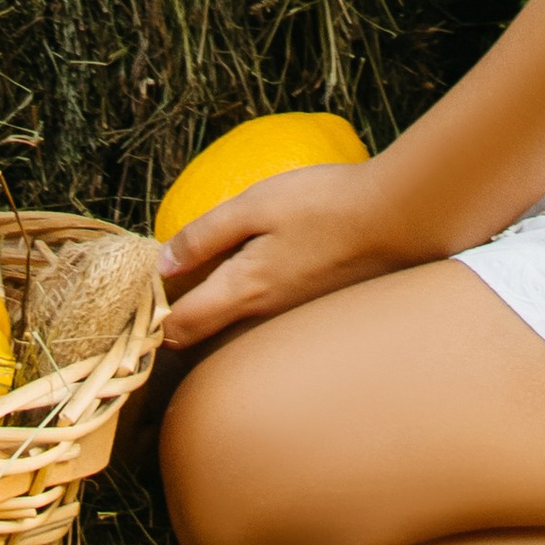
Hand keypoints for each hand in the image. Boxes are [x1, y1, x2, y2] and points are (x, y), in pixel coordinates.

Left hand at [158, 160, 421, 348]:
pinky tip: (259, 276)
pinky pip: (266, 325)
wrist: (398, 219)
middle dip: (178, 322)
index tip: (145, 290)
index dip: (152, 315)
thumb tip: (163, 261)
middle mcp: (264, 319)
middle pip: (203, 341)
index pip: (178, 328)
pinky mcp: (314, 314)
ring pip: (235, 335)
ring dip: (214, 317)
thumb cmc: (324, 204)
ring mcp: (291, 322)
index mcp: (243, 292)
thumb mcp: (256, 204)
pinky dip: (249, 310)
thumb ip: (206, 234)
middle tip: (171, 287)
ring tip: (207, 280)